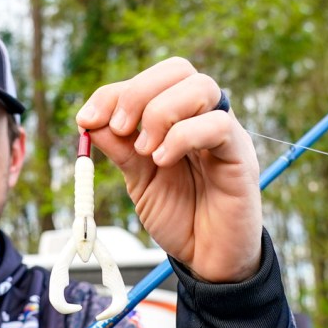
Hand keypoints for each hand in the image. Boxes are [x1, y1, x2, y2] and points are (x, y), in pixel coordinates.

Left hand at [76, 57, 261, 282]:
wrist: (206, 257)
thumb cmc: (179, 215)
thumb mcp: (138, 180)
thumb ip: (120, 149)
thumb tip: (89, 121)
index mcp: (175, 118)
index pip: (149, 81)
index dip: (113, 92)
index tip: (87, 119)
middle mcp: (201, 117)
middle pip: (177, 69)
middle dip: (138, 92)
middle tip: (119, 129)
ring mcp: (223, 132)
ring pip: (201, 86)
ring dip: (161, 112)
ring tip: (145, 151)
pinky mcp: (240, 155)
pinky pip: (218, 125)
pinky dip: (183, 136)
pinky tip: (163, 160)